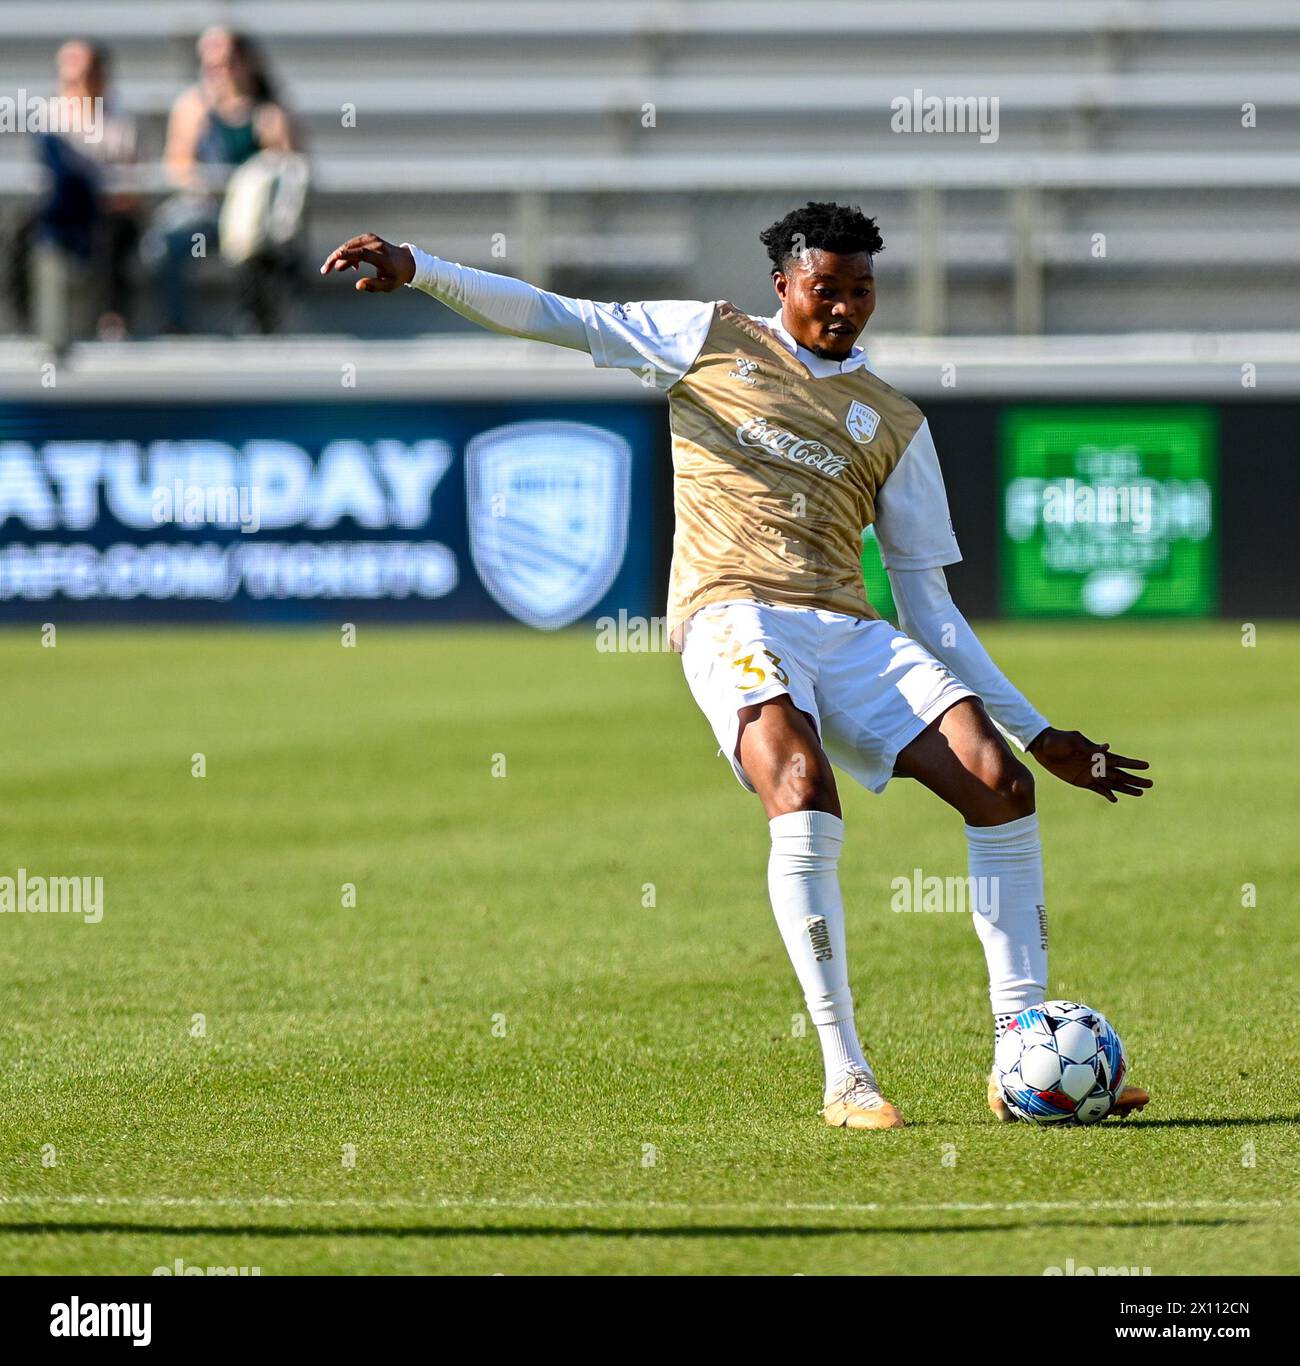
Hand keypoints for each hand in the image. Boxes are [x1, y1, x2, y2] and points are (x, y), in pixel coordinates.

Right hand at [319, 233, 414, 292]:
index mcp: (383, 258)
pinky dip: (347, 254)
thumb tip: (357, 286)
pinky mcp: (368, 238)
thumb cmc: (397, 276)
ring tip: (330, 270)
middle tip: (325, 271)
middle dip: (335, 259)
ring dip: (338, 257)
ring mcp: (372, 239)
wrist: (407, 261)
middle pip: (351, 249)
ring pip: (349, 246)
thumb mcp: (389, 286)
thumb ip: (374, 286)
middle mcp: (377, 245)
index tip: (335, 260)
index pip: (363, 254)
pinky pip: (353, 245)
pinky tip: (351, 267)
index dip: (349, 256)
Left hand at [1026, 727, 1152, 802]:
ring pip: (1113, 784)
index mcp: (1097, 754)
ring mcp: (1091, 774)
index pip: (1119, 760)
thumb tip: (1107, 747)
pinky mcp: (1082, 781)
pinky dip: (1106, 794)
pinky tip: (1115, 799)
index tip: (1147, 766)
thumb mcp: (1073, 740)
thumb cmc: (1058, 740)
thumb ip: (1089, 746)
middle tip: (1150, 784)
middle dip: (1135, 779)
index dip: (1133, 764)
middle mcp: (1097, 765)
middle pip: (1120, 774)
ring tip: (1140, 793)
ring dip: (1126, 788)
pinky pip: (1097, 789)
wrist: (1043, 746)